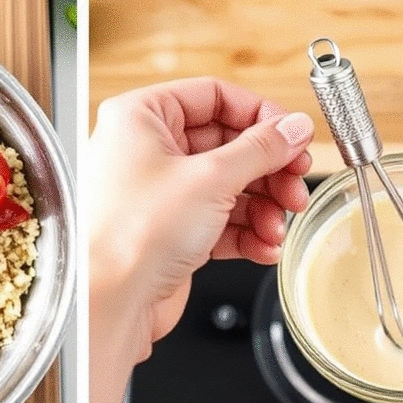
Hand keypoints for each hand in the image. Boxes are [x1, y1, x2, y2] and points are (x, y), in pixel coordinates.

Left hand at [89, 78, 313, 356]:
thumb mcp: (210, 179)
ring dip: (262, 206)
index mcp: (141, 116)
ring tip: (278, 225)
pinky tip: (264, 247)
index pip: (214, 96)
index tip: (293, 135)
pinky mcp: (170, 232)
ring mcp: (159, 192)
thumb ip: (260, 149)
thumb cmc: (132, 235)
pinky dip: (247, 233)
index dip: (259, 115)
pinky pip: (220, 220)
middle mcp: (147, 149)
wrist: (107, 306)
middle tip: (295, 185)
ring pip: (228, 185)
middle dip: (267, 169)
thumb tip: (293, 127)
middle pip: (227, 143)